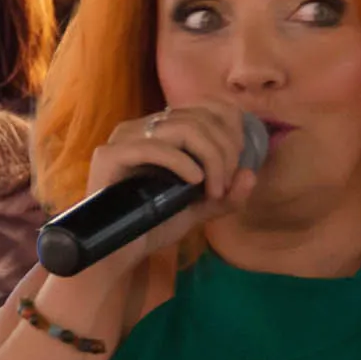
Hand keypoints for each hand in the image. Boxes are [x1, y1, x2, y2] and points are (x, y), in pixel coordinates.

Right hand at [85, 102, 258, 260]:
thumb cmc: (154, 226)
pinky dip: (182, 163)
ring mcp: (125, 137)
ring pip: (183, 128)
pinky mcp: (110, 155)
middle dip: (225, 150)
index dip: (232, 129)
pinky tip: (194, 182)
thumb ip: (226, 195)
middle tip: (224, 186)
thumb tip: (251, 175)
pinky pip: (155, 147)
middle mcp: (144, 126)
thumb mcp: (199, 210)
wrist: (117, 254)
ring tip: (212, 190)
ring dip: (210, 158)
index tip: (237, 166)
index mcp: (165, 129)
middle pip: (201, 117)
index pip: (208, 105)